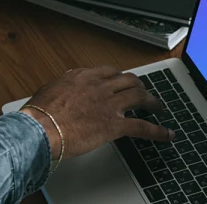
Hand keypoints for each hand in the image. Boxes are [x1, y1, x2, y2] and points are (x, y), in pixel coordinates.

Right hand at [20, 66, 174, 159]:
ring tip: (157, 106)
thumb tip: (68, 84)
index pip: (110, 71)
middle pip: (129, 80)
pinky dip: (157, 131)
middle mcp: (100, 86)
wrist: (39, 129)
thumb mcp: (51, 88)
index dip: (120, 76)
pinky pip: (141, 126)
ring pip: (139, 96)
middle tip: (143, 91)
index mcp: (85, 76)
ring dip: (151, 100)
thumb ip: (65, 84)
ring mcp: (109, 104)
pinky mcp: (114, 125)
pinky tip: (166, 134)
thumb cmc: (40, 113)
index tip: (123, 81)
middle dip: (139, 85)